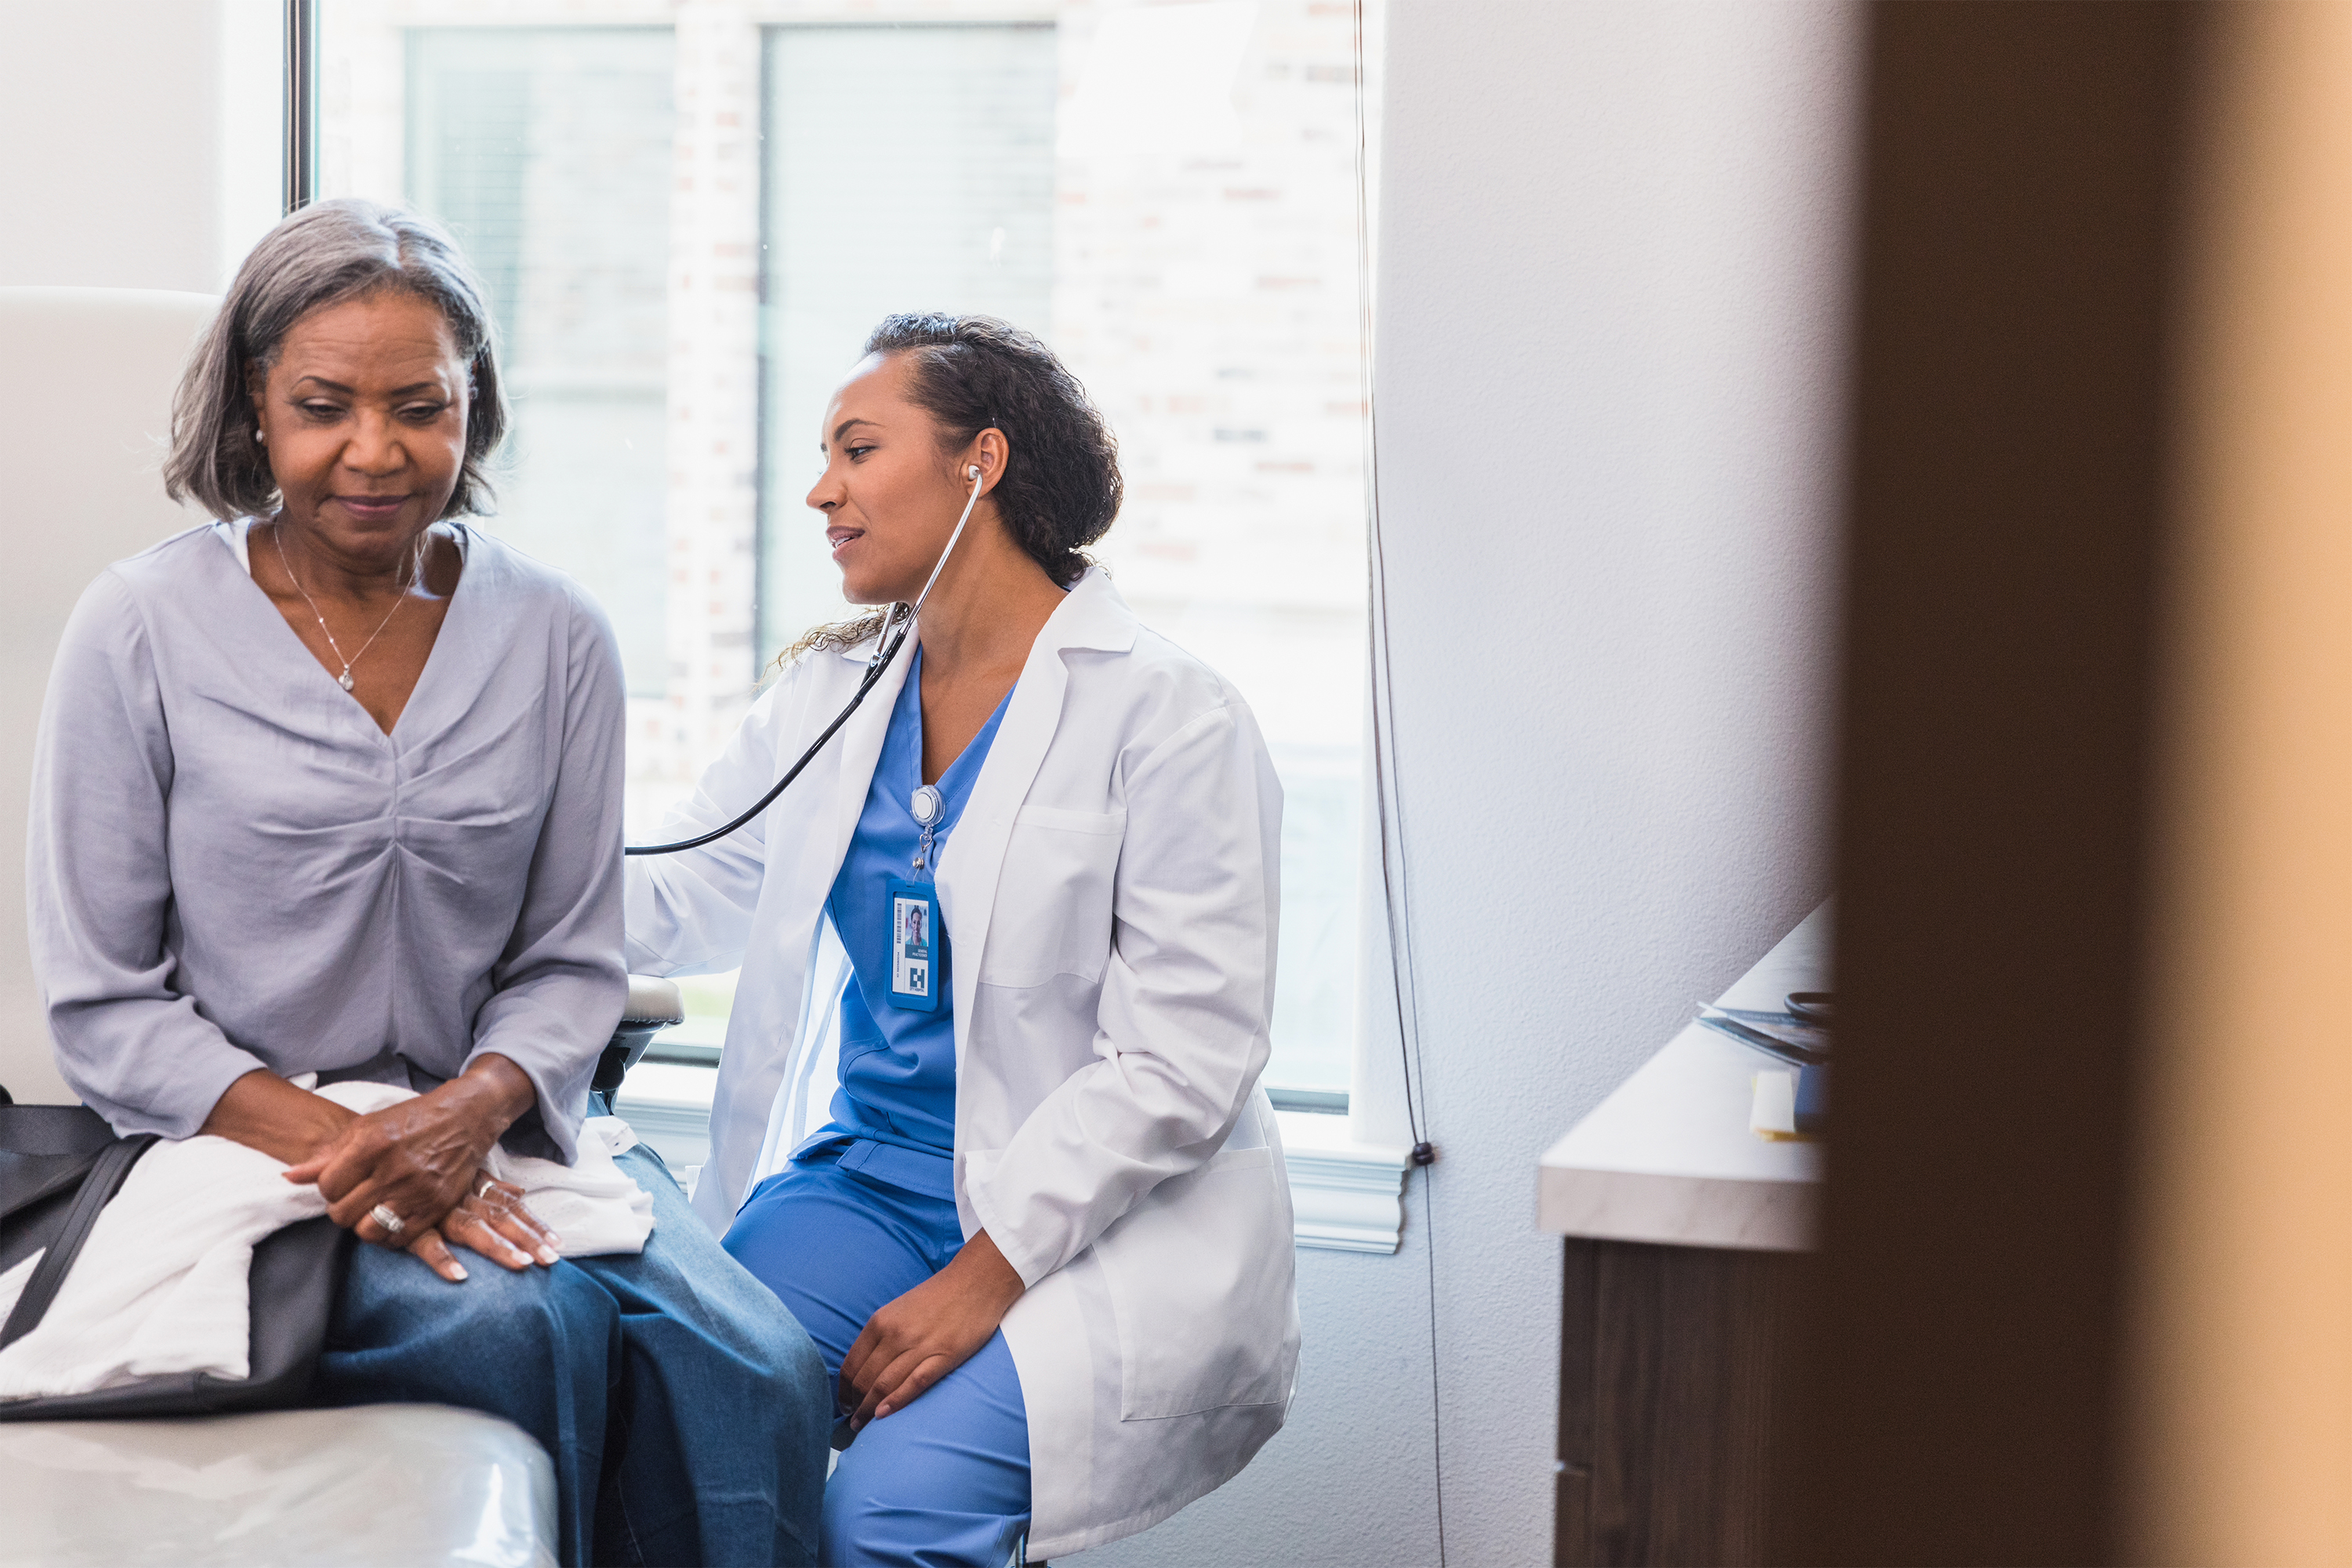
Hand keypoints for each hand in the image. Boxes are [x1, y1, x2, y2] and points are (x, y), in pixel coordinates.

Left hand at [281, 1054, 537, 1251]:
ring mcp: (417, 1190)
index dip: (329, 1187)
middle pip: (343, 1213)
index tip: (342, 1181)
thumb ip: (327, 1156)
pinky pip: (398, 1238)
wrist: (465, 1118)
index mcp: (372, 1143)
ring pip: (367, 1231)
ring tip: (370, 1210)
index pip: (327, 1186)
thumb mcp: (366, 1127)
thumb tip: (289, 1177)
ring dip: (363, 1225)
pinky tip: (389, 1218)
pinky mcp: (436, 1206)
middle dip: (342, 1208)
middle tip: (354, 1197)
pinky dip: (388, 1235)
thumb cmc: (411, 1120)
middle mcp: (394, 1168)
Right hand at [395, 1174, 563, 1282]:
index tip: (559, 1243)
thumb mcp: (456, 1171)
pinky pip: (425, 1243)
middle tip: (551, 1259)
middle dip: (527, 1239)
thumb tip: (519, 1191)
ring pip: (472, 1229)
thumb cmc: (416, 1167)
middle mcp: (458, 1197)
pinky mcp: (406, 1224)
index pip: (509, 1207)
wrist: (368, 1156)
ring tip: (521, 1264)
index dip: (534, 1225)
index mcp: (471, 1187)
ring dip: (497, 1247)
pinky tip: (459, 1276)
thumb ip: (487, 1184)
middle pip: (500, 1219)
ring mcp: (434, 1210)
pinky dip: (442, 1258)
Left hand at [839, 1230, 1024, 1431]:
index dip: (844, 1389)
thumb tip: (866, 1365)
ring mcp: (919, 1346)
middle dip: (855, 1405)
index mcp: (880, 1321)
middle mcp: (895, 1334)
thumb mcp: (899, 1308)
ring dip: (870, 1410)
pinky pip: (914, 1384)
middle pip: (864, 1379)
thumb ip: (882, 1334)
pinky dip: (896, 1402)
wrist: (977, 1280)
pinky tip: (884, 1416)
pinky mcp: (944, 1356)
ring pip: (884, 1385)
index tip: (844, 1403)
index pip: (852, 1364)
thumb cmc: (938, 1295)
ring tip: (864, 1426)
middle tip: (853, 1421)